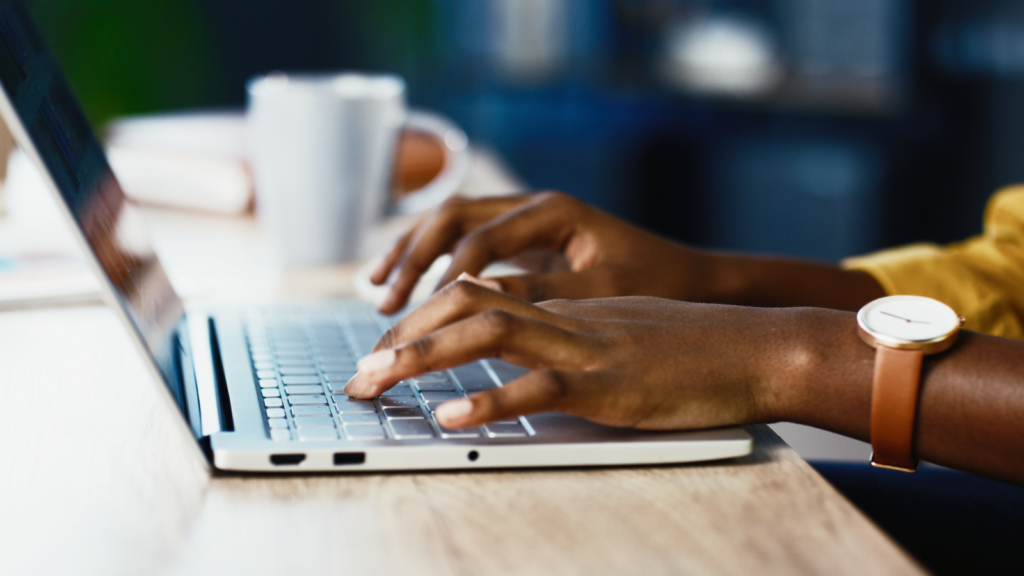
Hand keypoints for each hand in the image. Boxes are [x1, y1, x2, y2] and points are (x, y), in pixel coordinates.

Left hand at [345, 279, 806, 429]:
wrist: (757, 347)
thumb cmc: (695, 348)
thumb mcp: (621, 333)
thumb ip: (572, 339)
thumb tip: (525, 360)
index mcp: (563, 306)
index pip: (474, 295)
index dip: (420, 319)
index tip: (383, 350)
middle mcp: (564, 317)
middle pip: (464, 303)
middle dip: (401, 335)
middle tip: (358, 373)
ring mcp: (584, 347)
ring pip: (487, 333)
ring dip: (422, 357)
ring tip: (375, 382)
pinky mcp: (609, 384)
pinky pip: (540, 387)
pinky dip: (490, 403)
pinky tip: (451, 420)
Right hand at [369, 192, 710, 313]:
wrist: (691, 277)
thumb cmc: (657, 282)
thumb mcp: (602, 291)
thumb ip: (542, 293)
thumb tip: (477, 303)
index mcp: (553, 211)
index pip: (479, 238)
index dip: (441, 276)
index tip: (414, 314)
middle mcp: (533, 206)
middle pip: (451, 218)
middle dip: (411, 258)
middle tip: (384, 302)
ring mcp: (525, 220)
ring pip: (450, 224)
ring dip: (411, 254)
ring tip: (376, 291)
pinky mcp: (523, 243)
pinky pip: (463, 244)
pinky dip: (431, 263)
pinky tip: (409, 289)